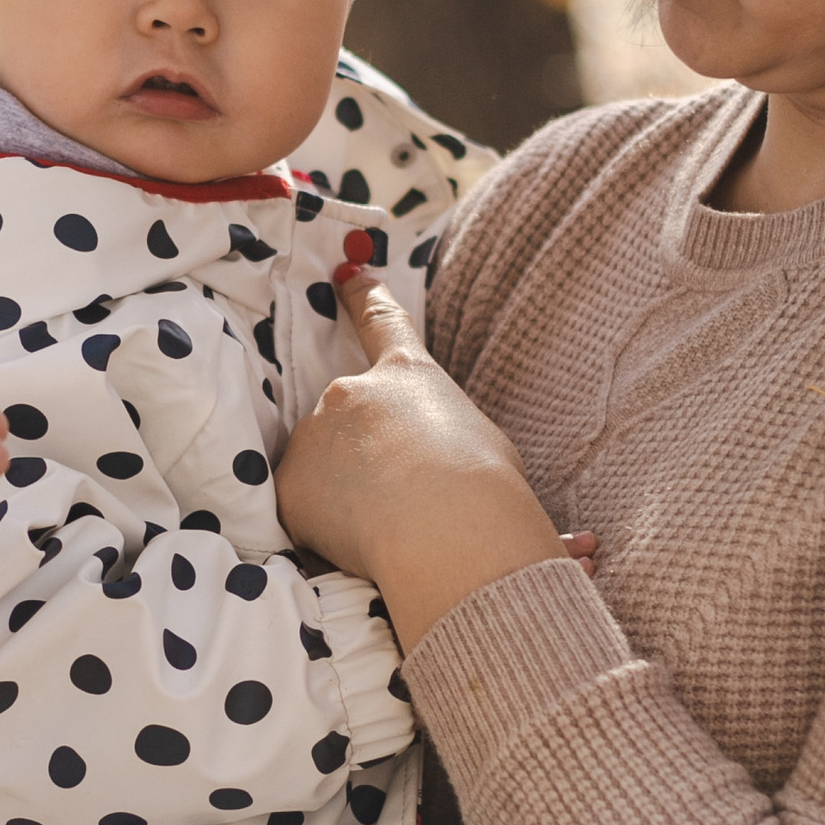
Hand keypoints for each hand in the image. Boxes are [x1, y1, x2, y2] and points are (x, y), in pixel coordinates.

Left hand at [274, 268, 564, 654]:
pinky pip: (304, 508)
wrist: (449, 528)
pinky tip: (359, 548)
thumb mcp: (491, 452)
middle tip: (400, 500)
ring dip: (346, 493)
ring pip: (323, 466)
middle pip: (348, 419)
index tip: (345, 277)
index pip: (380, 322)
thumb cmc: (489, 491)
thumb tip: (532, 523)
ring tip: (390, 532)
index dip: (362, 297)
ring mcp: (315, 436)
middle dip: (365, 454)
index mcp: (408, 375)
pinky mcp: (292, 487)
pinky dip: (325, 527)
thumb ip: (463, 453)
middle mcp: (351, 393)